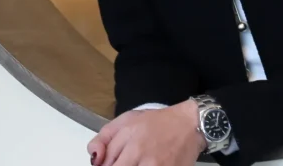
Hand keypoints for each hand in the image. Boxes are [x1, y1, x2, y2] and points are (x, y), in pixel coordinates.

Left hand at [86, 100, 205, 165]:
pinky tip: (148, 164)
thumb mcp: (125, 120)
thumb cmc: (158, 123)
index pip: (105, 164)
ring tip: (138, 162)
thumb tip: (93, 159)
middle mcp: (139, 152)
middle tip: (128, 162)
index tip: (112, 162)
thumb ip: (104, 138)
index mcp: (126, 138)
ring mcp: (154, 165)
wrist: (189, 124)